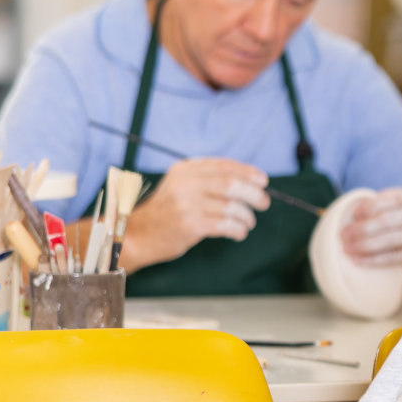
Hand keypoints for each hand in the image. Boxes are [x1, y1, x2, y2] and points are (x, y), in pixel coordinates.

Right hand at [121, 158, 268, 270]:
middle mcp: (185, 184)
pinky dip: (238, 229)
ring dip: (246, 216)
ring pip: (231, 207)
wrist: (137, 235)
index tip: (263, 181)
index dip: (247, 172)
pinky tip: (239, 232)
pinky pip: (225, 225)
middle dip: (254, 194)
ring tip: (248, 222)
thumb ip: (206, 179)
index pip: (223, 166)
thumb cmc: (167, 212)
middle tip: (264, 203)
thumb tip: (248, 180)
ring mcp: (187, 205)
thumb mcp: (180, 186)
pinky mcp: (190, 225)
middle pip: (231, 184)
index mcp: (184, 170)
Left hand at [339, 187, 401, 267]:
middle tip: (343, 235)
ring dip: (363, 245)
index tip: (353, 216)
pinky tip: (357, 260)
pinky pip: (392, 257)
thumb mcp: (399, 206)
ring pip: (388, 240)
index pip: (389, 199)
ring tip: (347, 249)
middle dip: (361, 229)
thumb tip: (349, 216)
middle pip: (386, 220)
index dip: (368, 207)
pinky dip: (372, 260)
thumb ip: (380, 205)